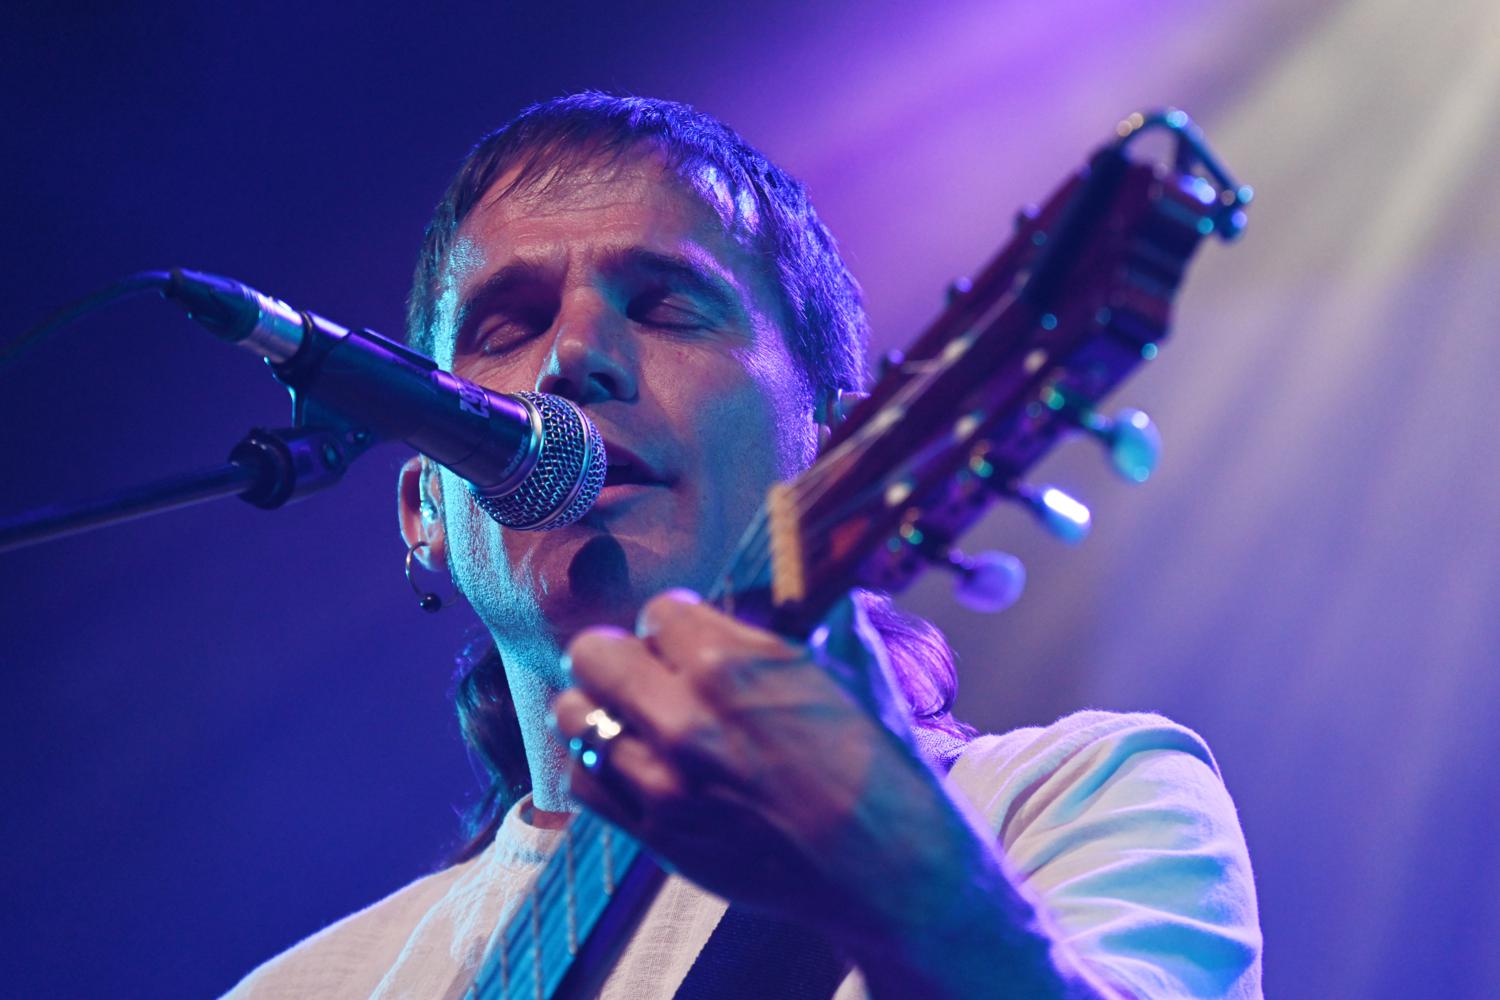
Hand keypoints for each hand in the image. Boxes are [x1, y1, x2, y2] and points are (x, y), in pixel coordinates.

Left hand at [553, 589, 943, 937]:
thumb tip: (818, 597)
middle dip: (616, 654)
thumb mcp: (850, 675)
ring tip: (627, 717)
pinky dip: (596, 767)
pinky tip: (626, 764)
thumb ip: (808, 633)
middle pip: (594, 654)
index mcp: (734, 666)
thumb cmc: (878, 769)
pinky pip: (585, 784)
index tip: (685, 640)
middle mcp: (687, 719)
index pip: (656, 612)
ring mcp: (665, 782)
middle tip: (638, 670)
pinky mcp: (657, 836)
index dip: (673, 624)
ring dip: (598, 710)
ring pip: (576, 717)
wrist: (889, 869)